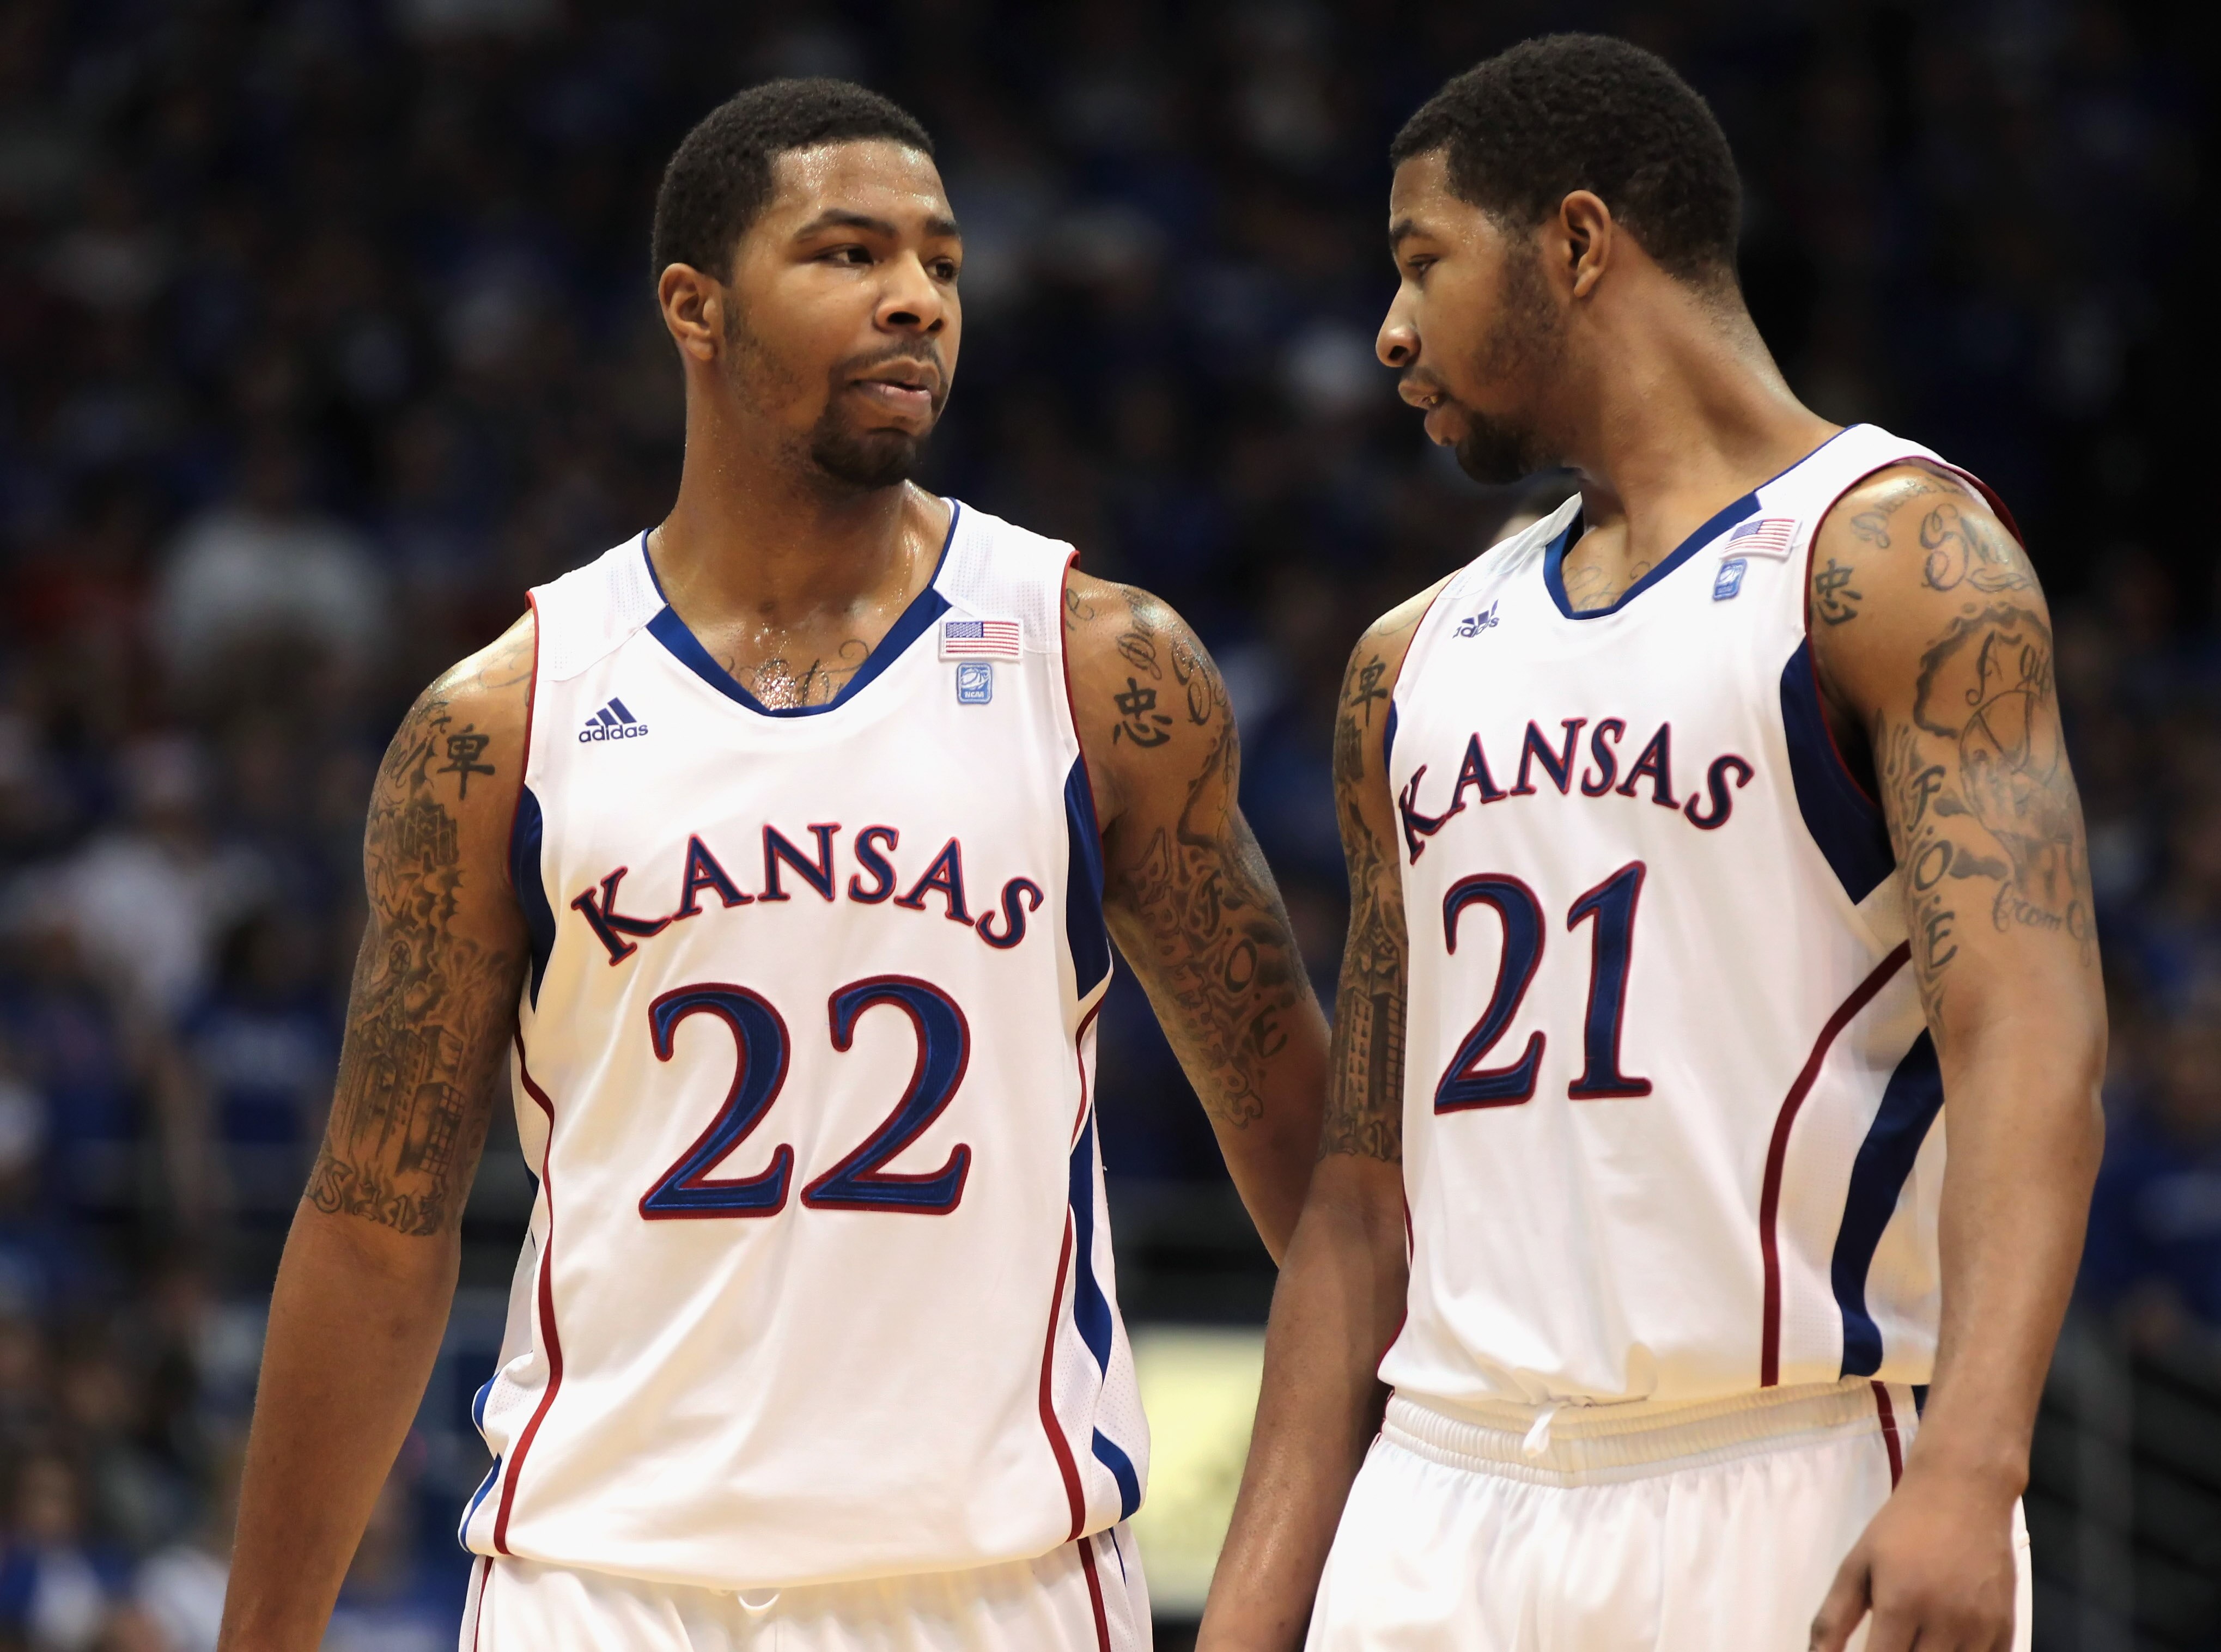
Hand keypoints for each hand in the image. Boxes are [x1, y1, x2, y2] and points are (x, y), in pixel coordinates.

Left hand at [1809, 1465, 2019, 1651]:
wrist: (1964, 1490)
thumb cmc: (1902, 1526)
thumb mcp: (1857, 1564)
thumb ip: (1833, 1618)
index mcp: (1901, 1603)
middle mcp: (1946, 1622)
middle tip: (1890, 1642)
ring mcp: (1982, 1628)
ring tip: (1914, 1641)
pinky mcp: (2006, 1628)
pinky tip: (1943, 1644)